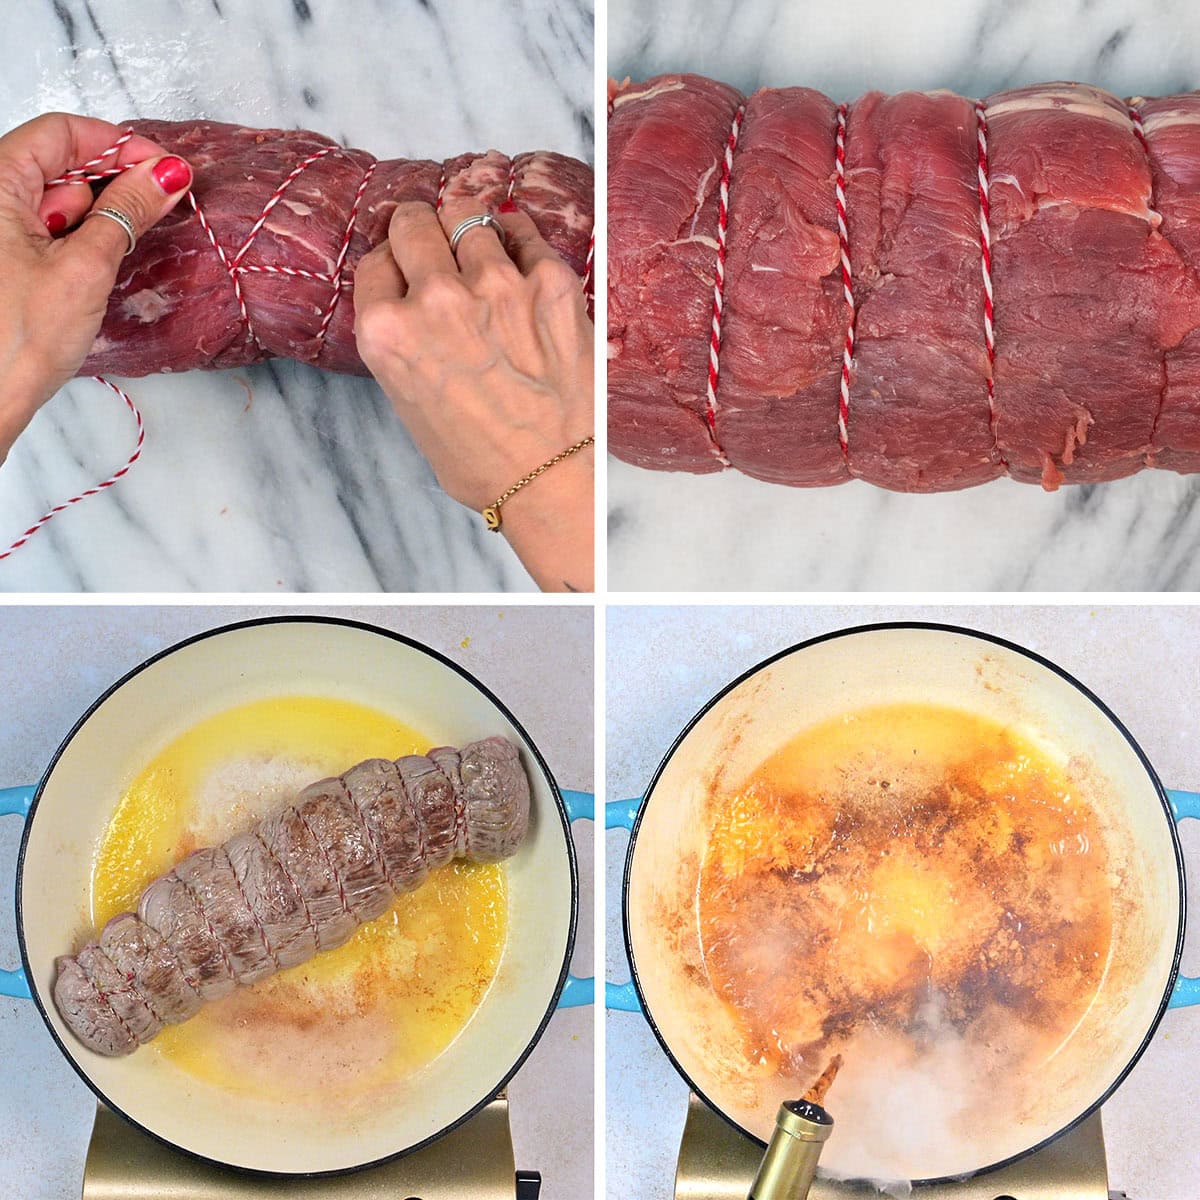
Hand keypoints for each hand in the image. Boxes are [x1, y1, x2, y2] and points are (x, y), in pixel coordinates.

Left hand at [0, 113, 193, 462]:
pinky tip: (98, 268)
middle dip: (112, 183)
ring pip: (58, 201)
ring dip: (99, 219)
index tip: (165, 170)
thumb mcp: (85, 268)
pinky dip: (81, 242)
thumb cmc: (17, 341)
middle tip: (159, 210)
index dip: (117, 145)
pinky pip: (50, 232)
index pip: (62, 133)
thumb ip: (127, 212)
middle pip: (60, 163)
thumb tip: (164, 173)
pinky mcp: (6, 260)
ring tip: (120, 253)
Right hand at [354, 196, 593, 592]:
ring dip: (467, 229)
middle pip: (413, 224)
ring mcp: (496, 283)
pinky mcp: (549, 281)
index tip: (403, 268)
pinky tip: (516, 254)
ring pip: (467, 215)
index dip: (391, 264)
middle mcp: (436, 298)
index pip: (375, 263)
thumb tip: (411, 297)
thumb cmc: (477, 457)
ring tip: (477, 248)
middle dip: (418, 228)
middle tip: (431, 238)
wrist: (547, 478)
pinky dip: (516, 236)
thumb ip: (402, 340)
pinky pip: (523, 231)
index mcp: (388, 331)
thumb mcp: (407, 401)